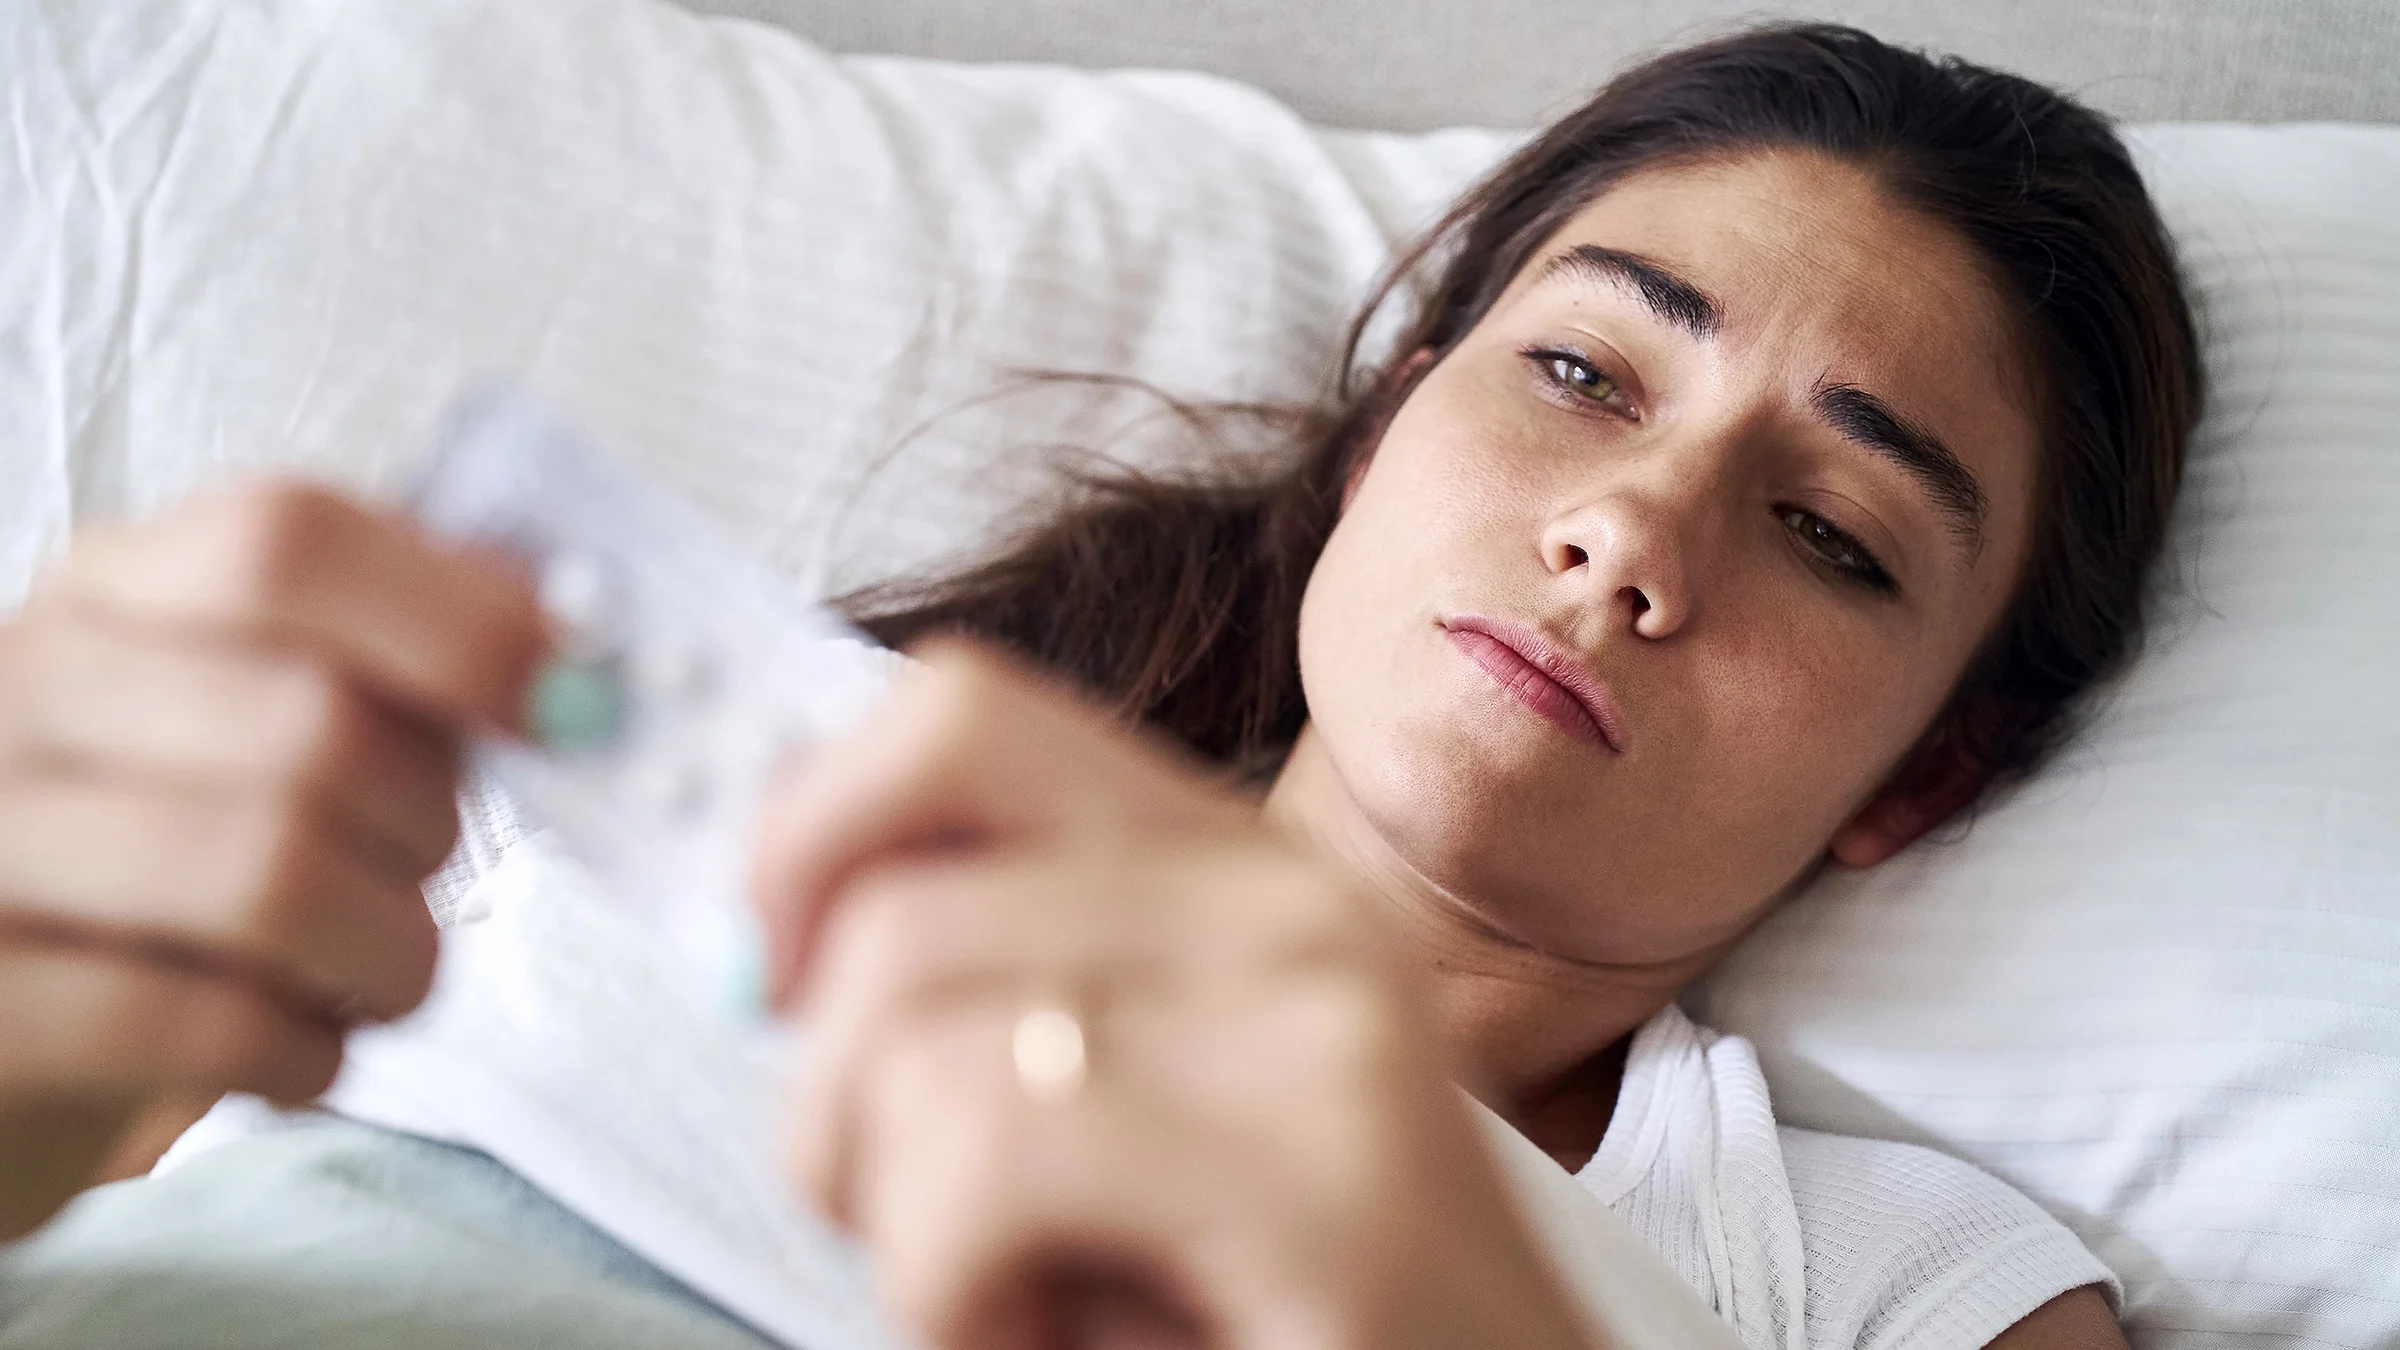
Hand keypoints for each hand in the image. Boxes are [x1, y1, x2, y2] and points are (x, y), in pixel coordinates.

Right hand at [0, 480, 543, 1236]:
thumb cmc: (166, 867)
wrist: (4, 1029)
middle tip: (427, 872)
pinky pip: (198, 1023)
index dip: (459, 619)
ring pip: (268, 872)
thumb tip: (581, 649)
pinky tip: (302, 1048)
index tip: (568, 701)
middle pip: (311, 722)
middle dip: (427, 822)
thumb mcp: (247, 723)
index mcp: (113, 592)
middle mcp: (18, 692)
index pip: (287, 541)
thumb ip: (393, 666)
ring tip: (385, 970)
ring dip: (389, 946)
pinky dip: (305, 1050)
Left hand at [753, 642, 1595, 1349]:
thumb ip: (996, 997)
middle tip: (899, 1209)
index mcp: (1236, 866)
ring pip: (911, 1036)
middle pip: (895, 900)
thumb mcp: (1128, 1114)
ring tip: (1026, 1297)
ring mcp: (1319, 1016)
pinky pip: (980, 1163)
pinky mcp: (1325, 1166)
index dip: (806, 833)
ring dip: (898, 1228)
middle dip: (825, 1096)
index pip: (957, 714)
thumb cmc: (1273, 1316)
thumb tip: (772, 954)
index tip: (783, 985)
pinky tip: (1049, 1338)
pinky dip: (944, 1295)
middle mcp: (1288, 902)